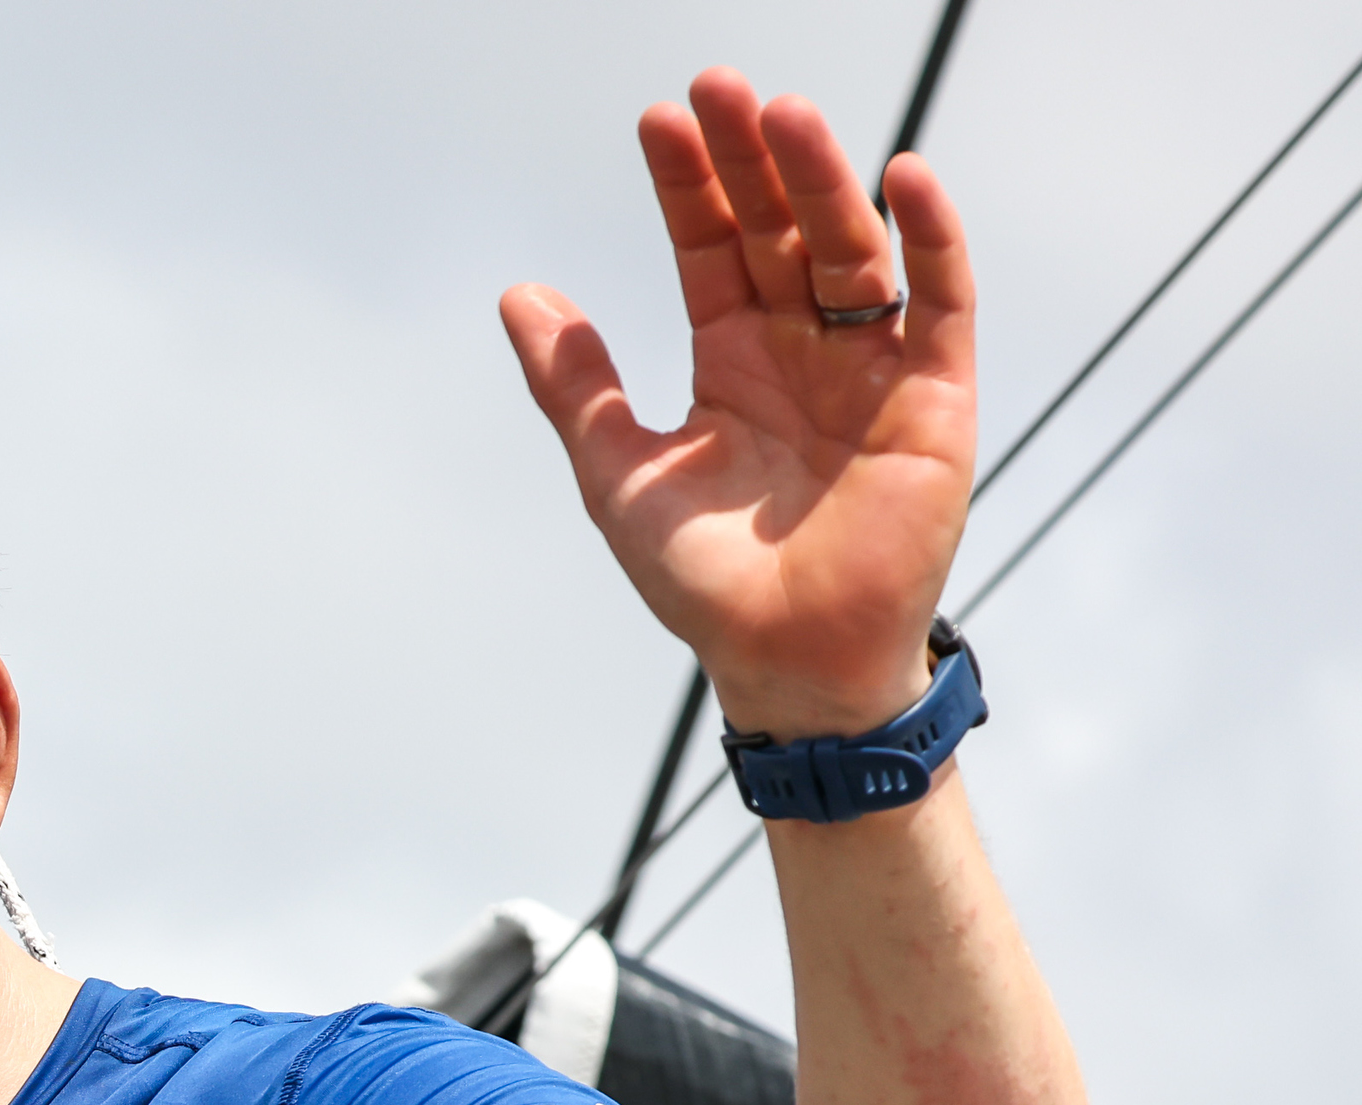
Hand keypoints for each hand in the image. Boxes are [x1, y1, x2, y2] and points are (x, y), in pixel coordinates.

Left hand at [502, 69, 974, 737]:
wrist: (787, 661)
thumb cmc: (703, 581)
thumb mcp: (620, 474)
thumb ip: (575, 387)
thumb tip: (519, 296)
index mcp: (730, 359)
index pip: (710, 248)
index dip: (687, 187)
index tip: (660, 119)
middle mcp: (802, 347)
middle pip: (778, 230)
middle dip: (750, 162)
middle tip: (720, 87)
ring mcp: (870, 364)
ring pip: (850, 247)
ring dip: (823, 180)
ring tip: (787, 117)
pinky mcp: (936, 393)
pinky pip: (940, 298)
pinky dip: (931, 237)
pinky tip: (903, 177)